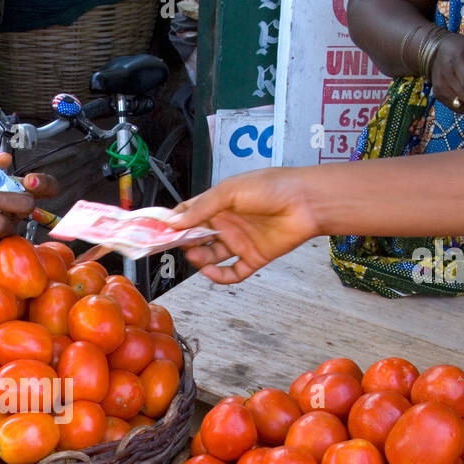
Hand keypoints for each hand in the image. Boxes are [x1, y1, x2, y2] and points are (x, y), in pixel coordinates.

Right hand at [166, 168, 318, 283]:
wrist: (306, 202)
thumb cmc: (272, 187)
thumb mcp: (229, 192)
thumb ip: (201, 208)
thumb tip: (174, 222)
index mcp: (218, 204)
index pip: (188, 215)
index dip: (173, 223)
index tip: (157, 232)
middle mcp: (227, 223)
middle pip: (196, 238)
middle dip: (184, 243)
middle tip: (175, 246)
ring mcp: (239, 242)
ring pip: (210, 257)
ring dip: (199, 259)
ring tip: (196, 255)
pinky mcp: (253, 258)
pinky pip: (232, 273)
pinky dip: (220, 277)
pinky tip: (211, 272)